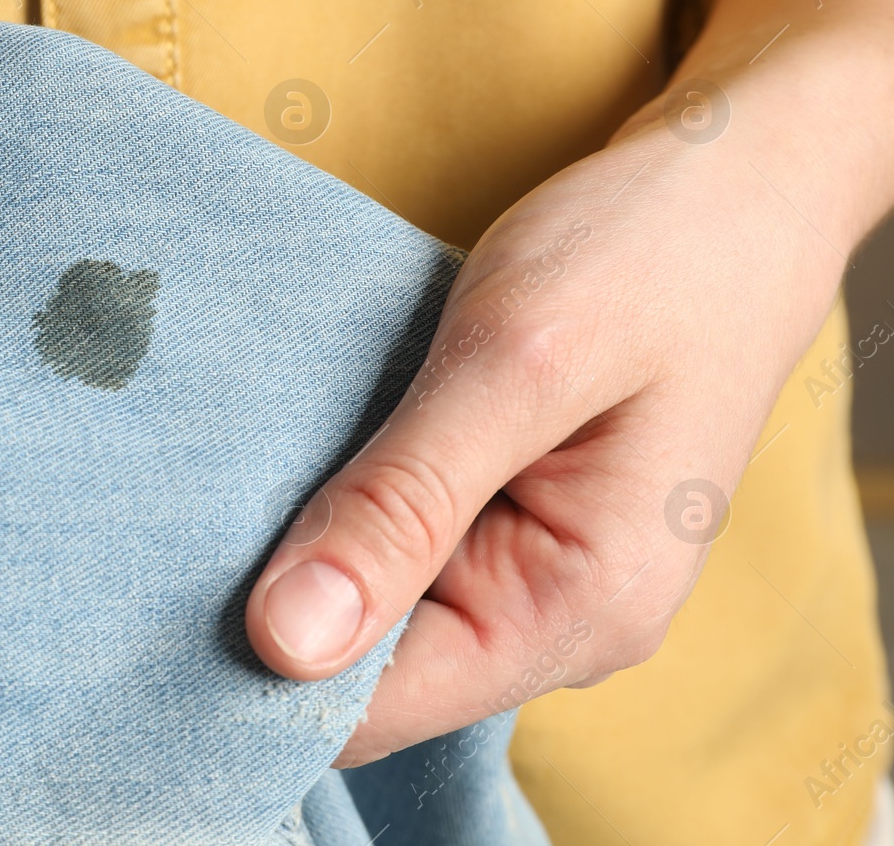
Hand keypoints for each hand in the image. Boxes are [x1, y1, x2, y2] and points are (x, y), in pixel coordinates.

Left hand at [243, 0, 893, 761]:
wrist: (731, 187)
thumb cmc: (646, 254)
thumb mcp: (513, 361)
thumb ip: (404, 503)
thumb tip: (283, 645)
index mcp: (579, 609)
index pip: (374, 706)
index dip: (257, 664)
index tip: (161, 582)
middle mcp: (558, 621)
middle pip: (366, 669)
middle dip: (267, 601)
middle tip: (171, 504)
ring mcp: (534, 574)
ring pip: (374, 609)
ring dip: (296, 547)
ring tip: (213, 470)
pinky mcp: (508, 523)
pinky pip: (398, 552)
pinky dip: (336, 509)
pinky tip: (286, 454)